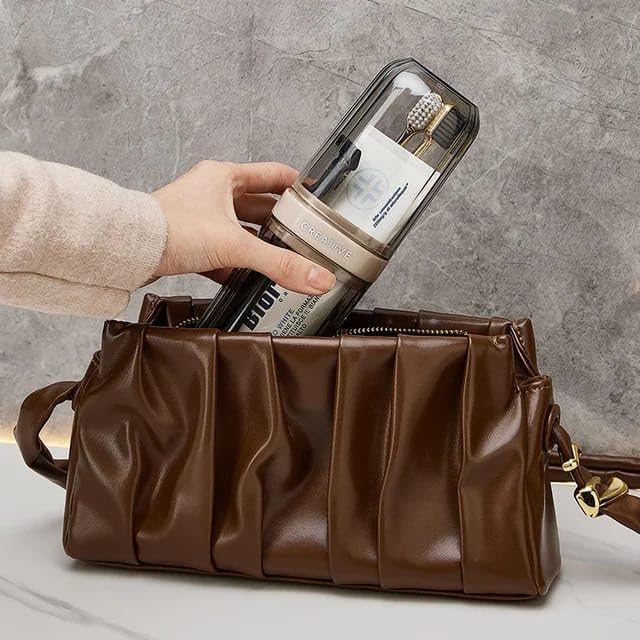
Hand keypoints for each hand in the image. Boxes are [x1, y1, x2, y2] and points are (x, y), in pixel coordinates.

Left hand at [152, 160, 335, 294]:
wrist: (130, 250)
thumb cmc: (170, 229)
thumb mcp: (235, 245)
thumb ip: (279, 263)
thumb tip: (318, 278)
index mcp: (224, 178)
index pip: (272, 174)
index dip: (296, 184)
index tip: (314, 195)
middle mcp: (212, 193)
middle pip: (258, 205)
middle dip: (281, 220)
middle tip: (304, 234)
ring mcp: (200, 217)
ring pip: (239, 229)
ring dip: (259, 243)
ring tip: (282, 257)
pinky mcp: (190, 241)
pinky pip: (222, 251)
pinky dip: (237, 264)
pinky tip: (249, 278)